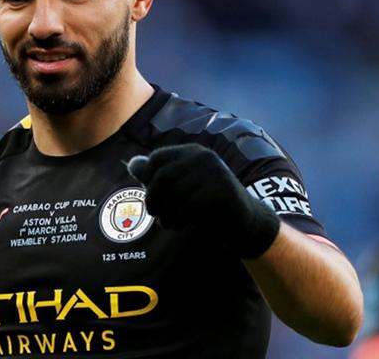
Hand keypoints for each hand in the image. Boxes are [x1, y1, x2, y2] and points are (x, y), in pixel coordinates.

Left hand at [127, 143, 280, 258]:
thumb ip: (157, 176)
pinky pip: (188, 207)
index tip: (151, 197)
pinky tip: (180, 225)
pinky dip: (178, 219)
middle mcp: (204, 158)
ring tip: (167, 222)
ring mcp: (215, 174)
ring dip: (165, 213)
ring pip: (174, 194)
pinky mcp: (223, 193)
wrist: (246, 222)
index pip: (157, 158)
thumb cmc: (208, 204)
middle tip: (154, 213)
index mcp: (192, 153)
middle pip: (163, 176)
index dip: (147, 179)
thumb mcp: (182, 188)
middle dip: (153, 198)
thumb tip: (132, 164)